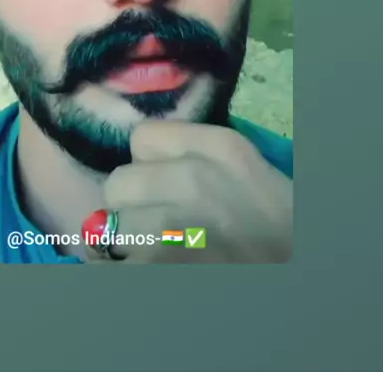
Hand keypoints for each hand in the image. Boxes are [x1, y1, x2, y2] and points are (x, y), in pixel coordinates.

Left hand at [88, 121, 291, 263]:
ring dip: (132, 246)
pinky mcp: (164, 268)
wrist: (300, 278)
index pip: (143, 138)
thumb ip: (200, 159)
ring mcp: (179, 228)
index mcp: (223, 149)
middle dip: (133, 207)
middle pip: (119, 183)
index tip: (165, 186)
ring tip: (164, 254)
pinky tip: (154, 275)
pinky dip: (126, 275)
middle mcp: (197, 180)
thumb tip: (141, 159)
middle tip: (160, 227)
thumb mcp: (252, 177)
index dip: (149, 165)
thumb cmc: (281, 234)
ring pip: (116, 229)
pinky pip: (117, 268)